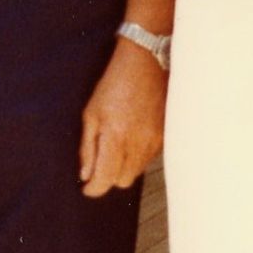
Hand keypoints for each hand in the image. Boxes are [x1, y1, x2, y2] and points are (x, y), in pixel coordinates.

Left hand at [77, 33, 167, 196]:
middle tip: (100, 163)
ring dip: (124, 166)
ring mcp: (155, 140)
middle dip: (109, 177)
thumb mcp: (91, 114)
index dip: (93, 189)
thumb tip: (86, 174)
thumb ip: (88, 148)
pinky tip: (132, 137)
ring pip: (137, 171)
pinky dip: (138, 156)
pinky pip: (150, 158)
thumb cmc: (115, 84)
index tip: (86, 187)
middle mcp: (137, 143)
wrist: (147, 63)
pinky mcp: (166, 135)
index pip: (104, 180)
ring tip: (117, 145)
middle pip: (122, 181)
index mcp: (115, 138)